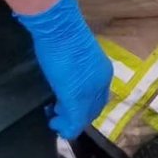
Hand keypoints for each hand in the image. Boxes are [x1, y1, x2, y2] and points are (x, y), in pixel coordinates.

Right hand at [14, 0, 112, 139]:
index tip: (68, 106)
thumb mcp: (75, 57)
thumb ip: (76, 72)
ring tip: (54, 118)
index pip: (98, 97)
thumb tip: (66, 81)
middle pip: (93, 109)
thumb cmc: (63, 36)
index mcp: (103, 72)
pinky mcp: (76, 99)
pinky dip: (65, 127)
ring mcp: (90, 92)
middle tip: (58, 115)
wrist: (60, 29)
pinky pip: (75, 122)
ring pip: (84, 117)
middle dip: (76, 116)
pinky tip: (54, 124)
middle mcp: (102, 84)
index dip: (85, 106)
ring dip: (69, 121)